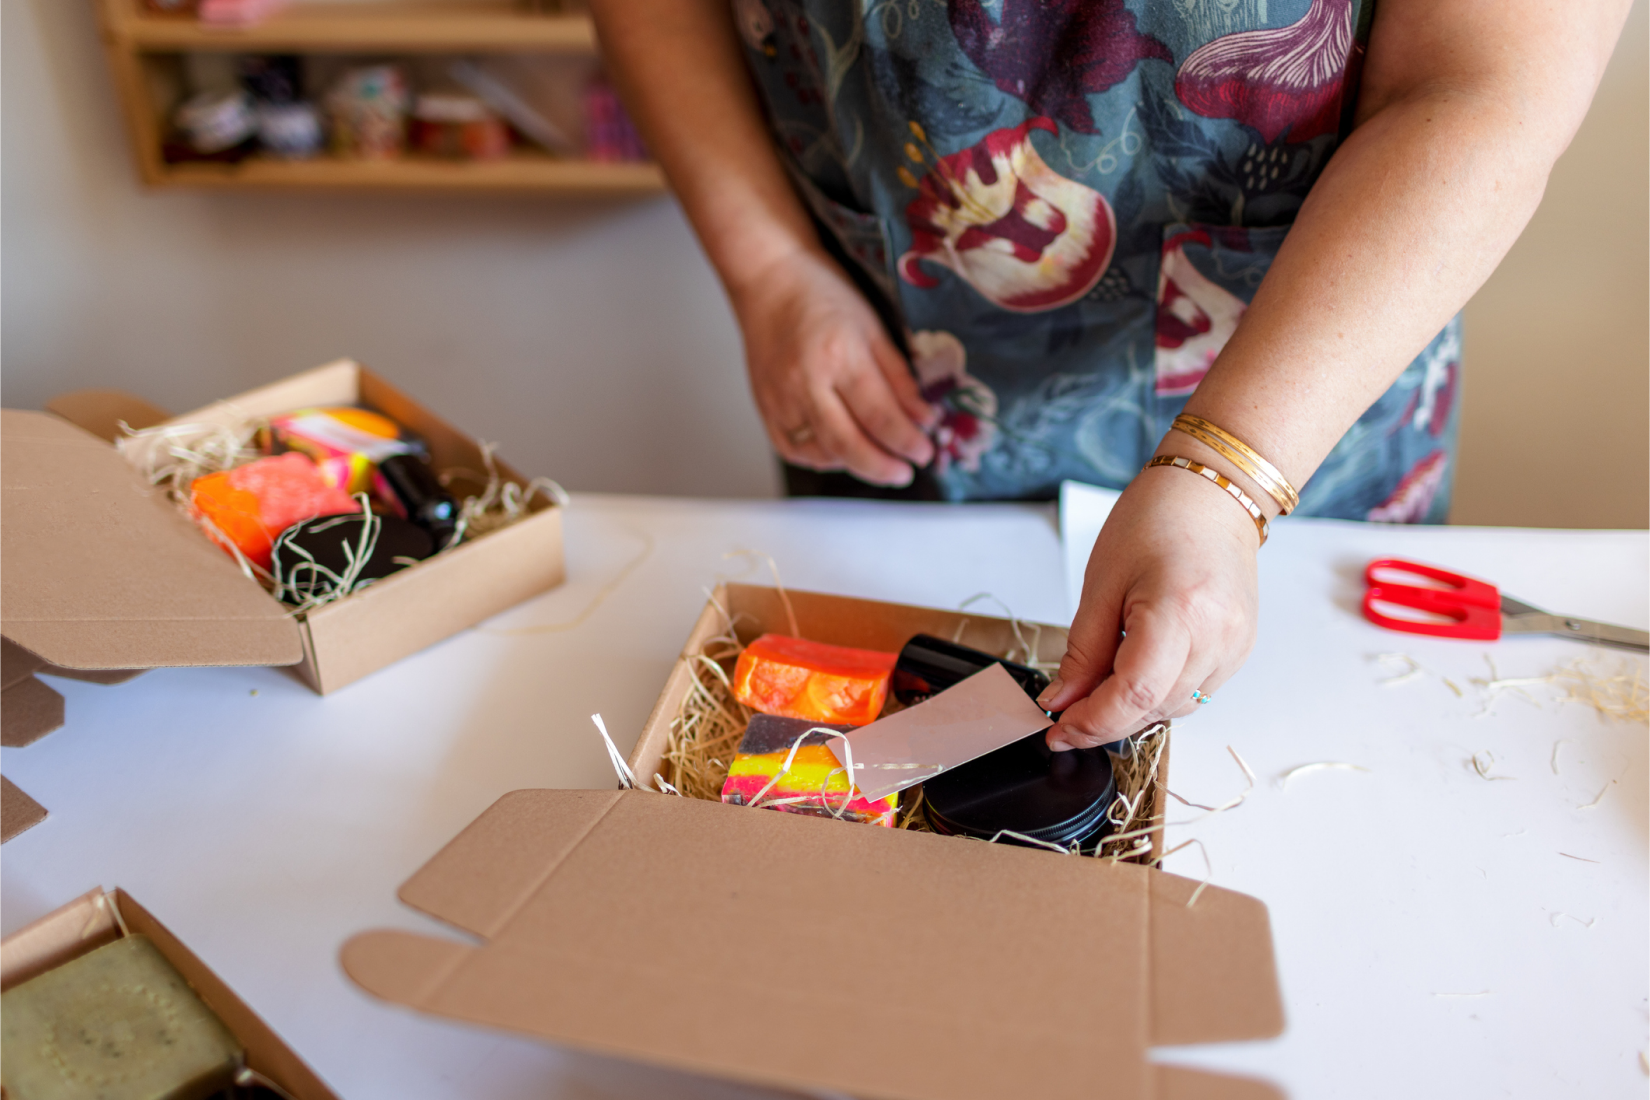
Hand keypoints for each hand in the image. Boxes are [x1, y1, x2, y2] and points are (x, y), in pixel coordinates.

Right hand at [731, 248, 936, 485]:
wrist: (768, 278)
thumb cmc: (821, 294)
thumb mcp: (873, 327)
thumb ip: (899, 377)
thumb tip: (923, 419)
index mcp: (839, 356)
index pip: (880, 416)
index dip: (908, 441)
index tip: (924, 452)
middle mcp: (804, 382)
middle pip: (848, 445)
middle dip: (883, 466)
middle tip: (905, 471)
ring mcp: (779, 399)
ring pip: (821, 453)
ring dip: (855, 464)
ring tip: (878, 460)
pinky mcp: (764, 408)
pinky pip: (794, 450)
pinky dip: (821, 458)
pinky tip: (841, 452)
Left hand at [1037, 462, 1261, 748]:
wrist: (1210, 498)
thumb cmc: (1155, 523)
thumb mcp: (1101, 584)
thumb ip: (1082, 652)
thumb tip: (1061, 702)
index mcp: (1180, 613)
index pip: (1133, 694)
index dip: (1091, 722)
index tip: (1058, 732)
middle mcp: (1218, 638)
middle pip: (1154, 709)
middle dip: (1105, 721)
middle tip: (1064, 717)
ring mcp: (1235, 648)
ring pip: (1175, 709)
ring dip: (1132, 710)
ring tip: (1098, 688)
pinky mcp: (1239, 651)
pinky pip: (1193, 693)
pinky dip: (1158, 694)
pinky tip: (1135, 673)